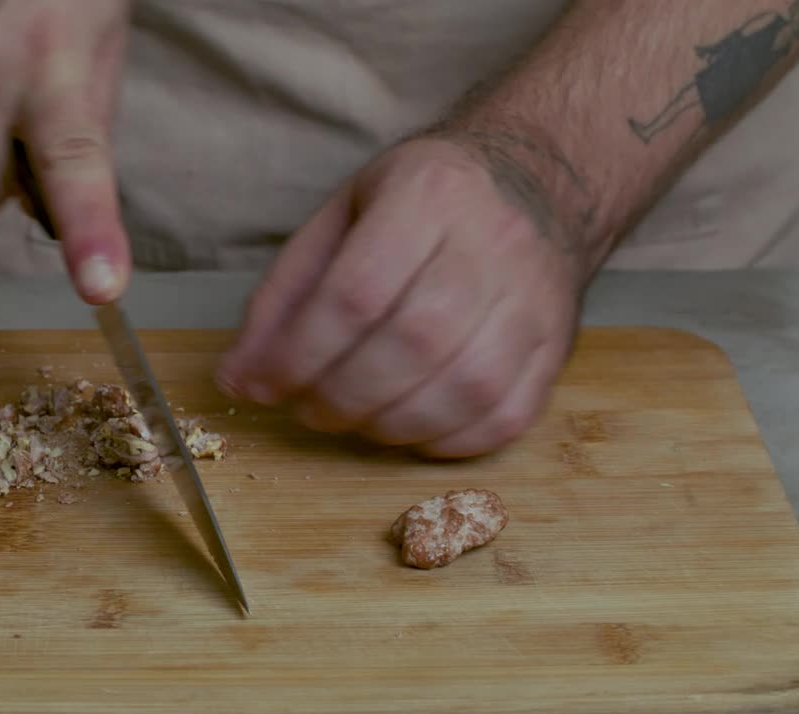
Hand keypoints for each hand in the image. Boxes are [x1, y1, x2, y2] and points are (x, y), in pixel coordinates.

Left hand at [216, 135, 586, 457]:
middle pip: (414, 342)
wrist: (535, 187)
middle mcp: (493, 243)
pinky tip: (408, 429)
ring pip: (467, 387)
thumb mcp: (338, 221)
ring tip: (352, 419)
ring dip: (392, 425)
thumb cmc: (418, 208)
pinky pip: (507, 417)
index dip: (300, 354)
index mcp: (428, 196)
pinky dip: (447, 441)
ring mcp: (536, 299)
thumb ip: (283, 297)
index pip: (357, 292)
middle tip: (308, 410)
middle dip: (343, 396)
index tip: (264, 386)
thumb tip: (239, 378)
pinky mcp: (559, 347)